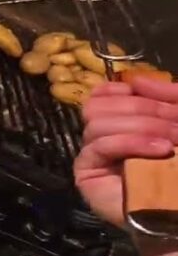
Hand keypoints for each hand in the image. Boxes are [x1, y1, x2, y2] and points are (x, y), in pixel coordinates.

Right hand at [76, 79, 177, 255]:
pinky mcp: (87, 174)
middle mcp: (102, 135)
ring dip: (142, 126)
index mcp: (120, 121)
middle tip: (177, 125)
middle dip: (143, 108)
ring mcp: (93, 155)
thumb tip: (135, 80)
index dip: (123, 88)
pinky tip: (160, 151)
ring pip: (98, 121)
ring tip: (171, 143)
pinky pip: (98, 146)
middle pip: (99, 103)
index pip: (102, 93)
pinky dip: (132, 142)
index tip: (148, 93)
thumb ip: (168, 96)